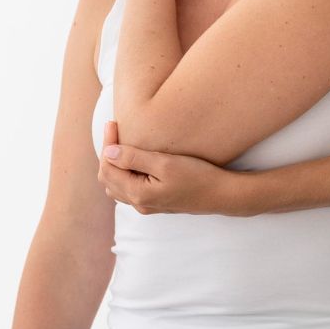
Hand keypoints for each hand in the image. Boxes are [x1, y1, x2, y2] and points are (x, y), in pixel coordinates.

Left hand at [98, 121, 240, 215]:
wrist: (222, 194)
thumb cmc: (198, 176)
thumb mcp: (166, 163)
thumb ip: (135, 158)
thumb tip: (109, 152)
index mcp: (138, 194)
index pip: (108, 168)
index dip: (107, 143)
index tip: (113, 123)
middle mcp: (138, 203)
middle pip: (107, 178)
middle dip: (108, 154)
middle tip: (115, 131)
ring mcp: (146, 205)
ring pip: (116, 185)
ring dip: (114, 165)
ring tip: (121, 143)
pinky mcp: (154, 203)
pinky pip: (128, 189)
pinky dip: (124, 173)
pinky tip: (133, 160)